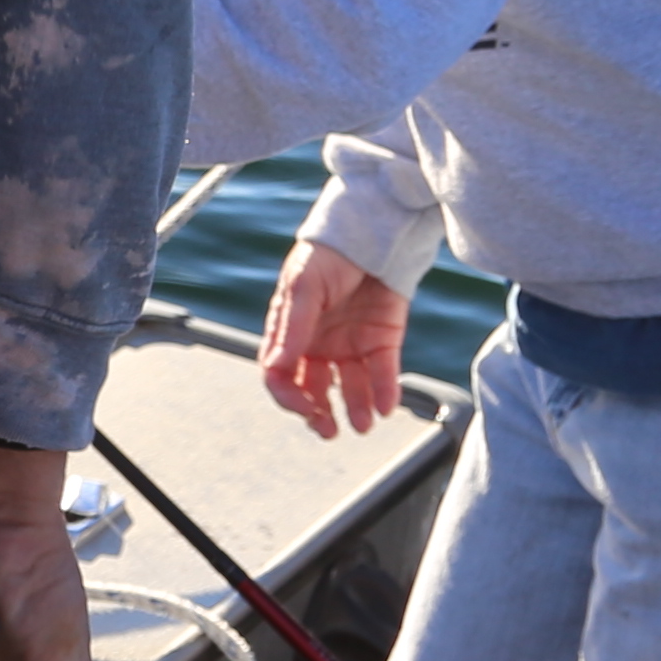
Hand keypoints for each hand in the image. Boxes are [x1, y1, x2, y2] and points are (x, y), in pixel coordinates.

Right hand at [265, 242, 407, 440]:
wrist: (375, 230)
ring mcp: (350, 344)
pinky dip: (383, 393)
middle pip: (313, 390)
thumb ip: (291, 329)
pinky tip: (384, 407)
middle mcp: (318, 343)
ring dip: (354, 409)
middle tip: (328, 429)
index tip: (304, 408)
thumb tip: (276, 369)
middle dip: (318, 414)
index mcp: (290, 332)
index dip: (289, 397)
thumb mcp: (303, 287)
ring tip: (362, 424)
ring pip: (349, 388)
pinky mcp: (382, 341)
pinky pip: (382, 374)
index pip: (281, 376)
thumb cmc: (329, 252)